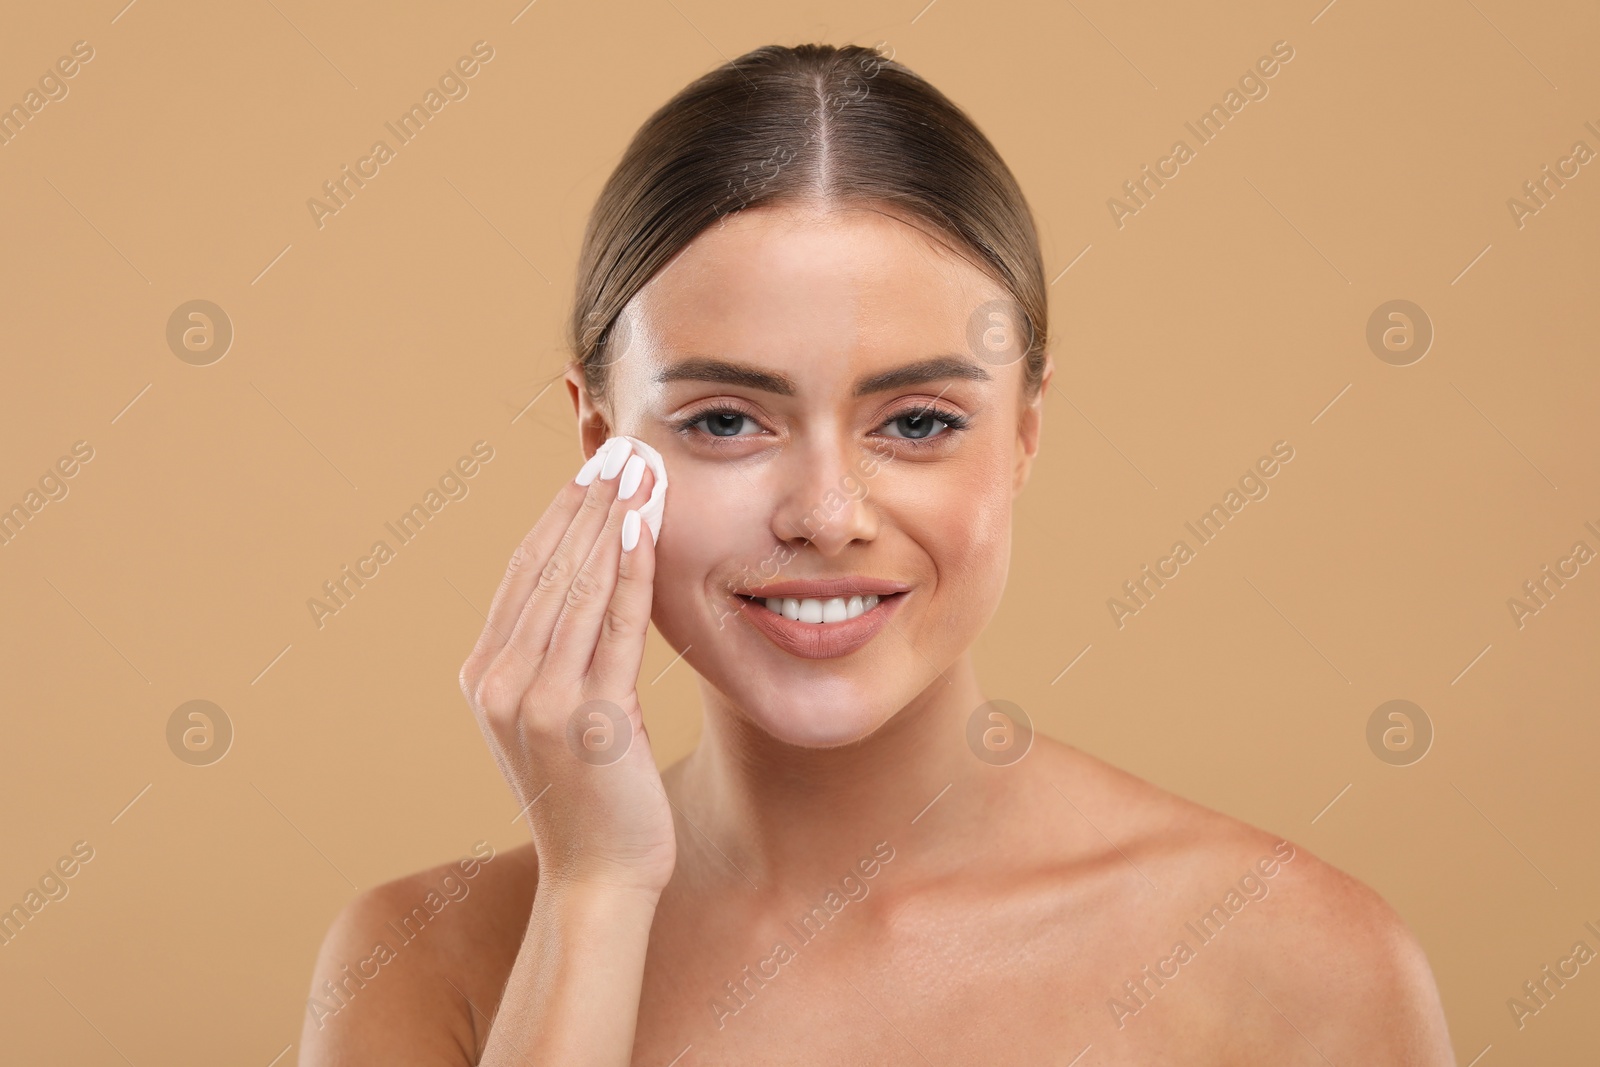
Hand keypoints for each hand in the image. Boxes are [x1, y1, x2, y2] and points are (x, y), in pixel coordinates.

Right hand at [459, 438, 675, 894]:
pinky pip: (614, 626)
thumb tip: (594, 588)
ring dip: (612, 522)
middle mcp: (501, 681)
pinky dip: (631, 572)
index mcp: (486, 675)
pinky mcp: (587, 716)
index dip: (558, 515)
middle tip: (620, 451)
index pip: (523, 573)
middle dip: (588, 503)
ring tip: (639, 472)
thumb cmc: (590, 796)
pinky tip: (645, 530)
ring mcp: (539, 699)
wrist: (597, 876)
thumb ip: (561, 657)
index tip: (590, 470)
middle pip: (547, 568)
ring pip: (579, 586)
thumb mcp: (560, 716)